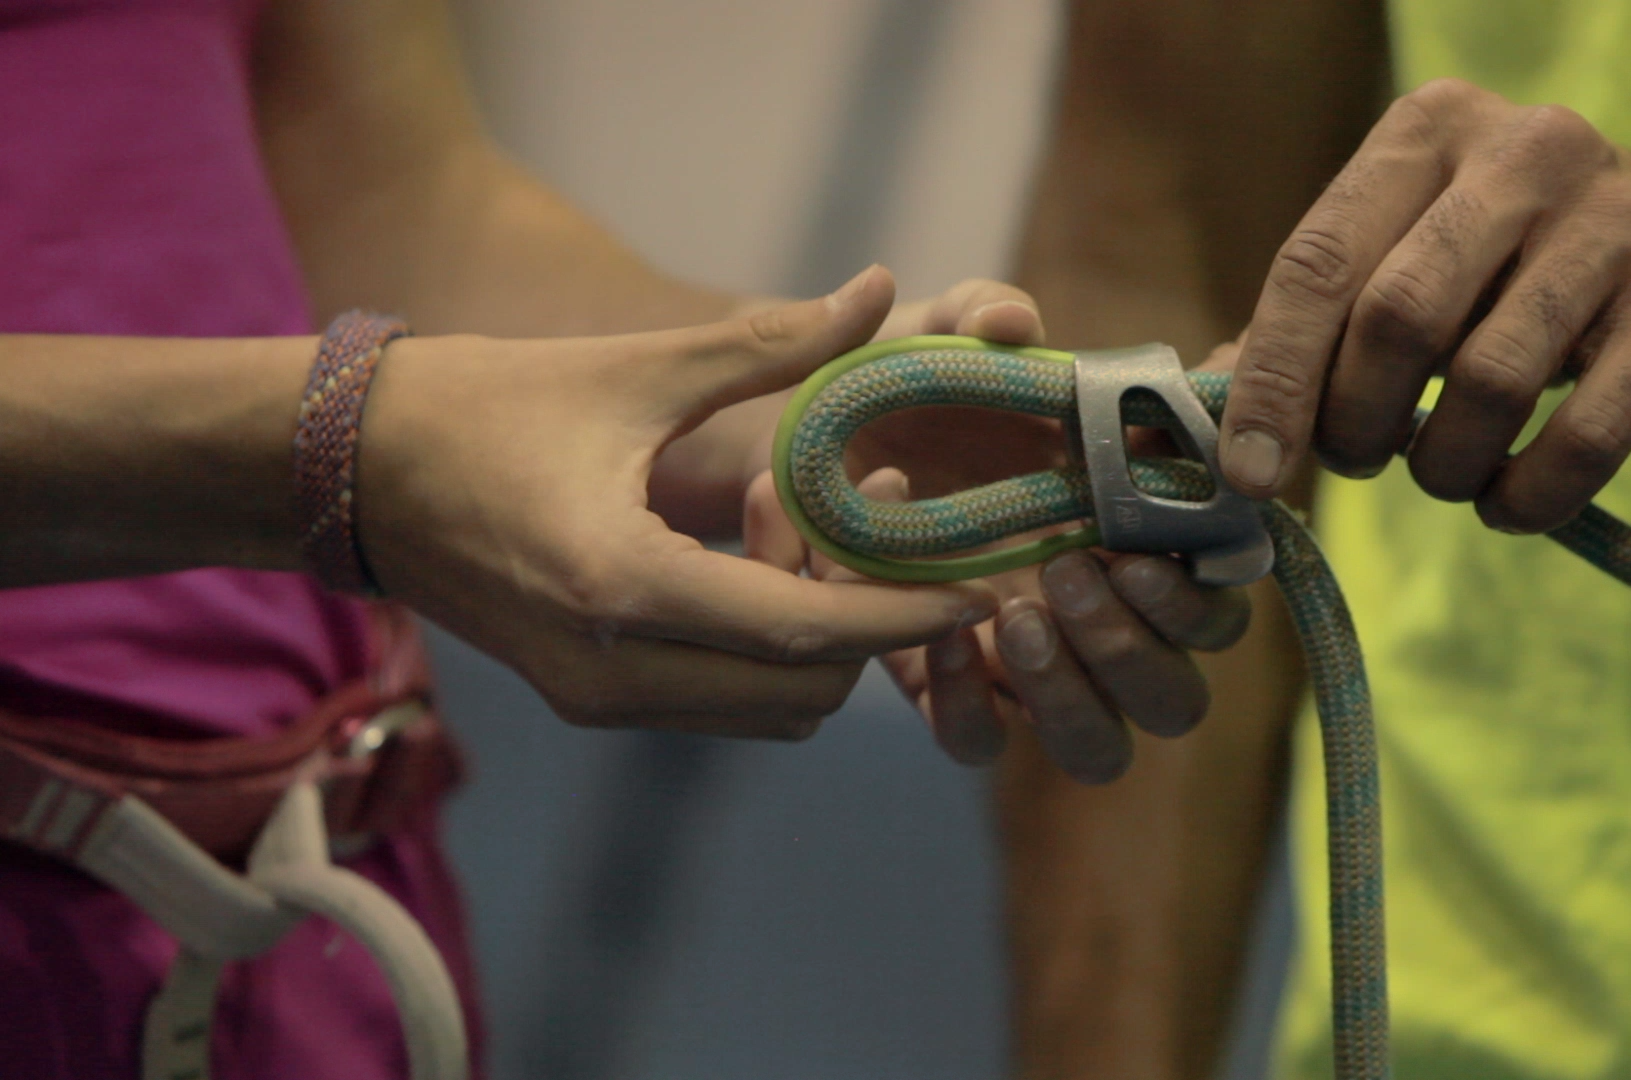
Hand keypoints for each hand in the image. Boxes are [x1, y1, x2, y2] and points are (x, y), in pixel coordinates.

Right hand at [354, 268, 995, 737]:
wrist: (343, 471)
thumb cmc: (480, 404)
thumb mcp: (633, 371)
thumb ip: (767, 343)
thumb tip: (879, 291)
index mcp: (623, 589)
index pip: (807, 636)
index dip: (905, 616)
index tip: (979, 587)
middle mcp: (612, 671)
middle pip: (803, 692)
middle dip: (859, 610)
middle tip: (853, 499)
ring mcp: (597, 699)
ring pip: (767, 708)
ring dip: (811, 630)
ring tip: (786, 511)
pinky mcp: (586, 698)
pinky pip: (718, 698)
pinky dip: (761, 643)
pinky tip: (742, 541)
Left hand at [745, 333, 1251, 783]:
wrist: (807, 432)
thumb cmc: (910, 381)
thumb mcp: (942, 332)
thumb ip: (981, 312)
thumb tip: (1012, 320)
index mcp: (1133, 538)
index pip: (1215, 602)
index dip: (1198, 594)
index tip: (1142, 549)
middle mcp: (1096, 618)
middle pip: (1176, 697)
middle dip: (1137, 647)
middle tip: (1073, 572)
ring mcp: (1027, 667)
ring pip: (1100, 746)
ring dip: (1072, 693)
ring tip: (1014, 614)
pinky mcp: (950, 691)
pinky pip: (980, 740)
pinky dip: (968, 704)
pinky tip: (941, 638)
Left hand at [1217, 78, 1630, 531]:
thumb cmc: (1517, 265)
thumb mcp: (1410, 254)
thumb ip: (1311, 321)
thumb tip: (1202, 401)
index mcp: (1427, 131)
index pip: (1316, 262)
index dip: (1273, 380)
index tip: (1249, 473)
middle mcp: (1524, 153)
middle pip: (1397, 319)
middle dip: (1356, 421)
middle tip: (1360, 460)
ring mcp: (1614, 223)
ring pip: (1488, 380)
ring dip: (1445, 465)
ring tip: (1443, 475)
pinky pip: (1584, 434)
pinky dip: (1529, 495)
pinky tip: (1509, 504)